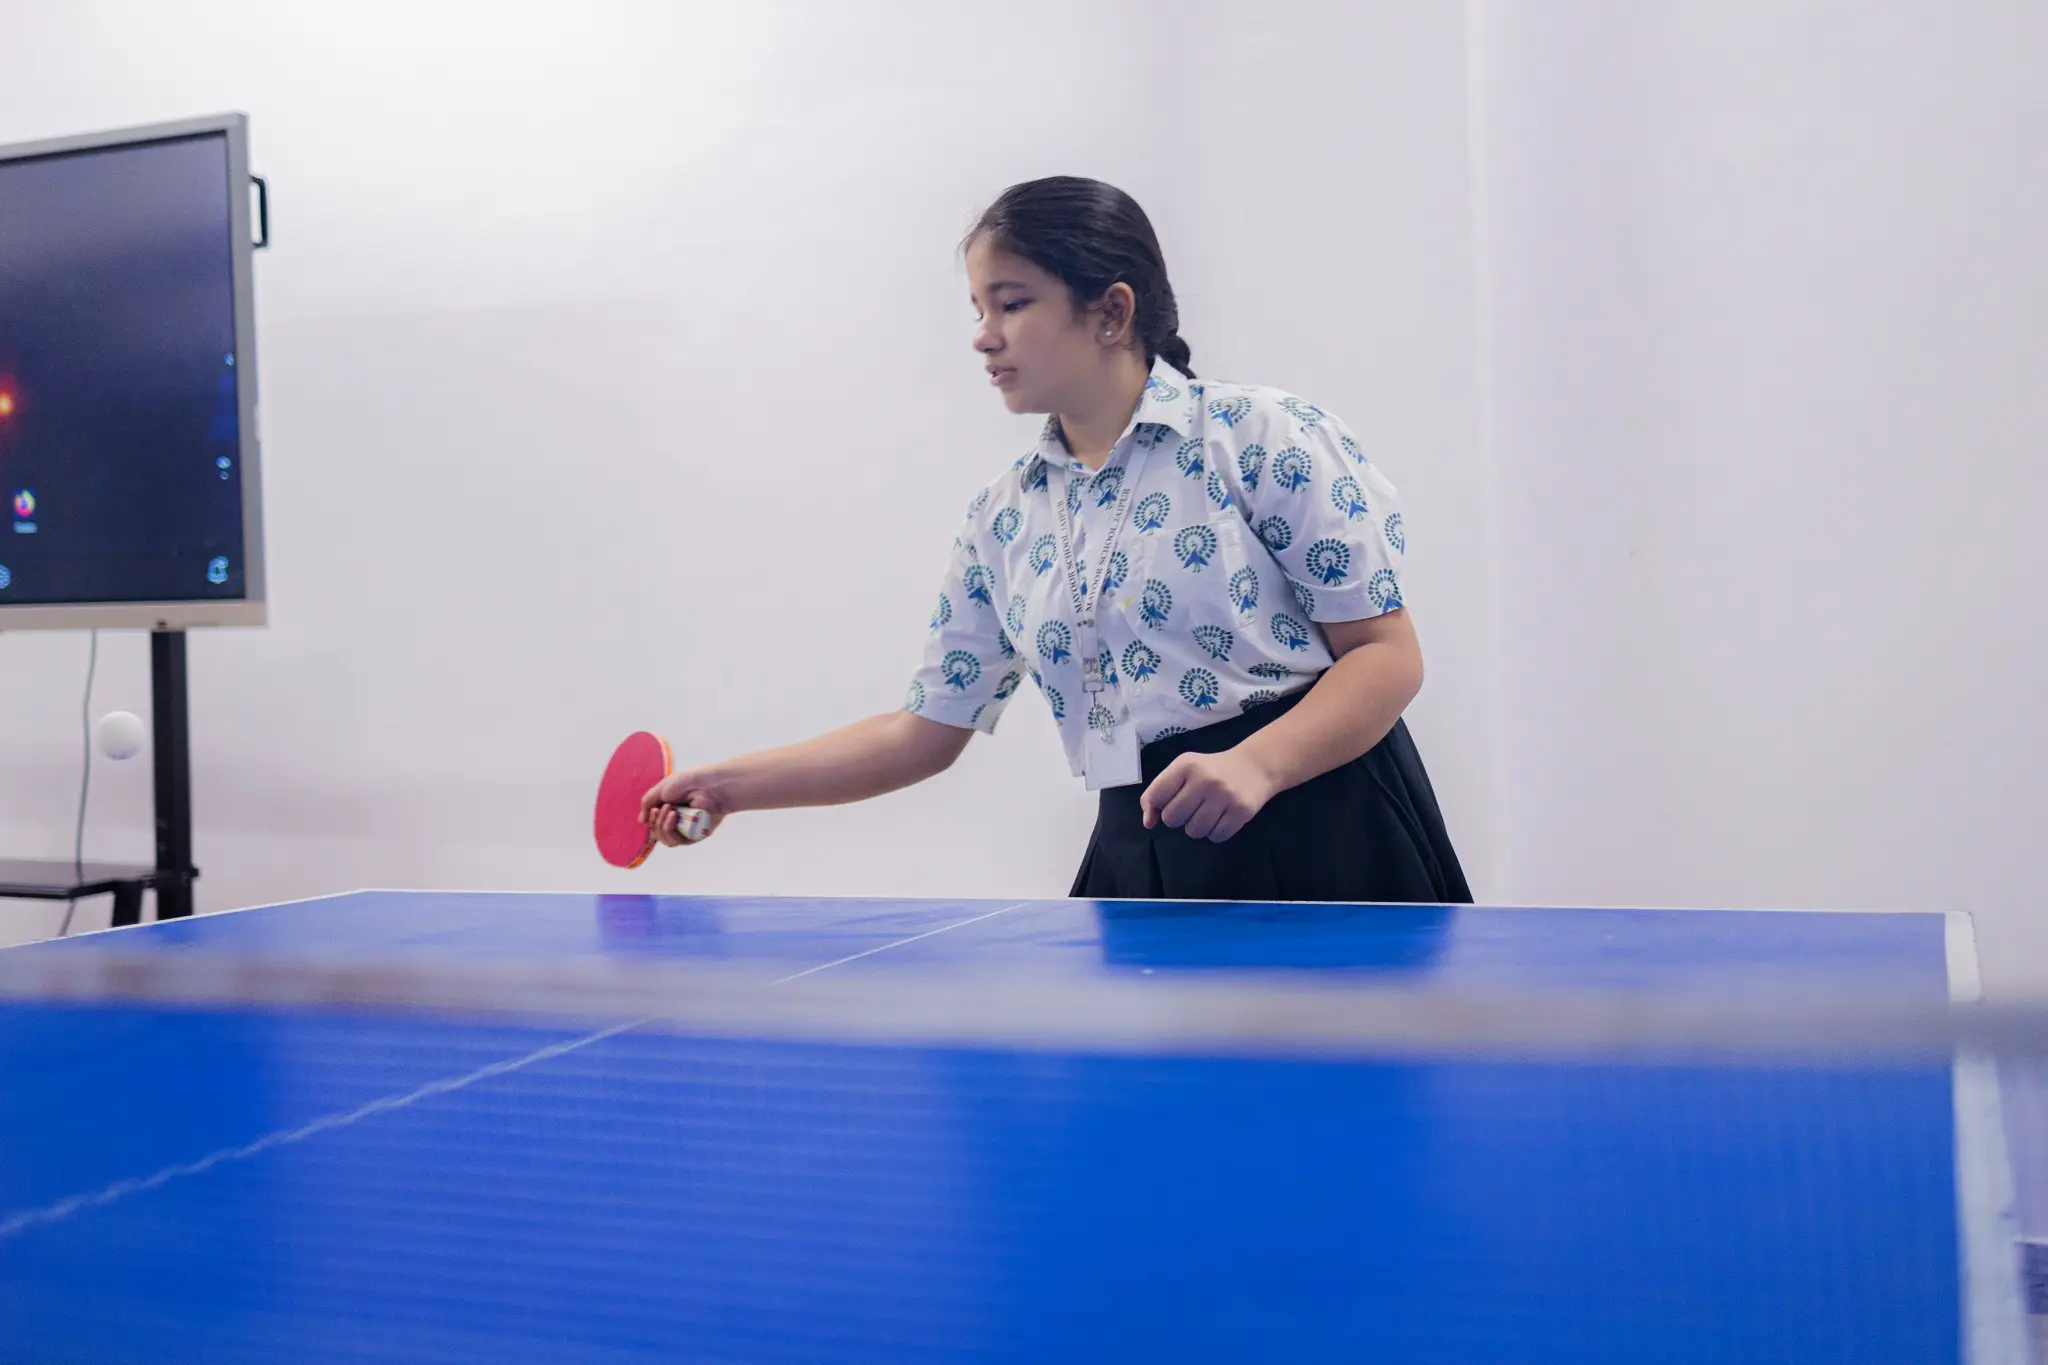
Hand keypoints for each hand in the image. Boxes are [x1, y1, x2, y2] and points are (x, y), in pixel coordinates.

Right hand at [639, 769, 728, 848]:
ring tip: (668, 810)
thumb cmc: (686, 783)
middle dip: (655, 822)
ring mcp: (687, 830)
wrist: (704, 785)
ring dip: (661, 825)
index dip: (651, 820)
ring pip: (665, 839)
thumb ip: (647, 804)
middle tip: (659, 809)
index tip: (653, 809)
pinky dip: (669, 829)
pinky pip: (676, 841)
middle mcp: (679, 822)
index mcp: (671, 810)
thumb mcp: (660, 790)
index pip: (655, 824)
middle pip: (657, 834)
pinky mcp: (695, 836)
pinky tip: (673, 815)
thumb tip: (642, 821)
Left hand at [1138, 747, 1277, 842]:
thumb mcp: (1183, 770)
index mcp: (1186, 765)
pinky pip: (1216, 837)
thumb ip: (1159, 792)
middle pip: (1172, 819)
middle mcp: (1205, 779)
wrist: (1254, 767)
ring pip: (1194, 831)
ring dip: (1197, 827)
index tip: (1169, 802)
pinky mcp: (1241, 811)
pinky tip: (1221, 818)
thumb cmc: (1210, 770)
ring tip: (1207, 812)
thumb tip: (1148, 822)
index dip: (1157, 805)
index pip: (1156, 797)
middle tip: (1192, 807)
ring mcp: (1224, 796)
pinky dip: (1215, 832)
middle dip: (1178, 818)